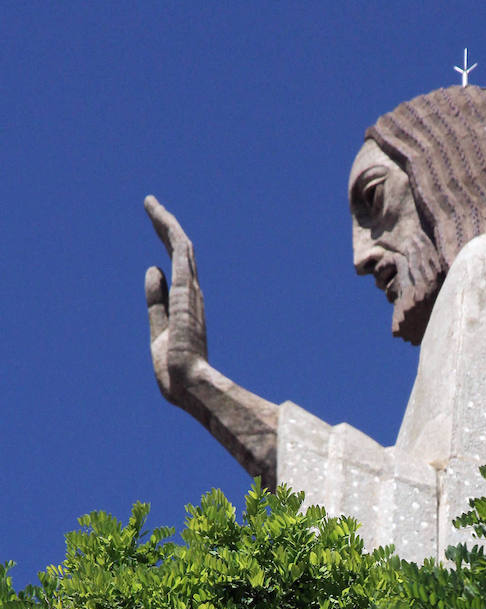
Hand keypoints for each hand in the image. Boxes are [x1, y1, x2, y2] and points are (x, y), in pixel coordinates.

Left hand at [145, 196, 208, 404]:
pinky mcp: (187, 287)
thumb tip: (152, 268)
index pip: (175, 278)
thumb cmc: (177, 373)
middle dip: (166, 233)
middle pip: (179, 256)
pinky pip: (179, 248)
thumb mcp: (159, 333)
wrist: (189, 384)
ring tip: (150, 204)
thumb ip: (156, 303)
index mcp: (186, 312)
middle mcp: (192, 297)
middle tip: (154, 211)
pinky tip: (157, 212)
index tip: (155, 249)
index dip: (164, 261)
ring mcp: (191, 290)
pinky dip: (168, 228)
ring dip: (164, 223)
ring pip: (179, 246)